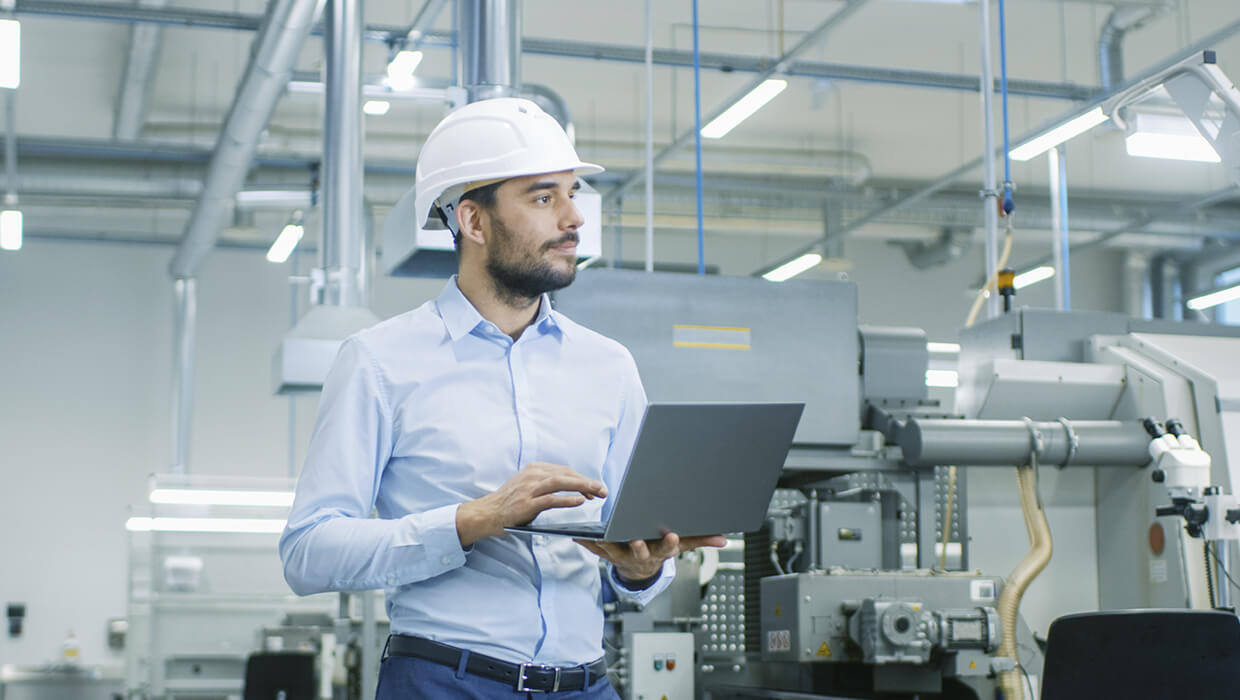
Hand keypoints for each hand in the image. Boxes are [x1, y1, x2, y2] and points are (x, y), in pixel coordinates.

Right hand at [456, 462, 606, 546]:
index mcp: (535, 469)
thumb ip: (547, 484)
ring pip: (560, 483)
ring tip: (596, 493)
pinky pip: (550, 500)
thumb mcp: (528, 486)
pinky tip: (580, 501)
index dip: (582, 478)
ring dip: (582, 487)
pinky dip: (567, 499)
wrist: (487, 513)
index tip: (595, 487)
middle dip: (587, 482)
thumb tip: (574, 487)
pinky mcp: (527, 504)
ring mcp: (529, 489)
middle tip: (603, 490)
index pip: (565, 471)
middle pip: (566, 474)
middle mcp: (533, 475)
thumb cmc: (510, 502)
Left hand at [575, 532, 727, 584]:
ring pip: (615, 550)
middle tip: (636, 540)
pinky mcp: (608, 554)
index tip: (672, 535)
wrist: (639, 570)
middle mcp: (641, 555)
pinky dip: (588, 543)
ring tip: (599, 535)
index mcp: (659, 551)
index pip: (668, 548)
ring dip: (607, 544)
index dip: (670, 543)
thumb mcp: (681, 545)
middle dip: (639, 546)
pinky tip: (578, 535)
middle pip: (641, 551)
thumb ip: (700, 541)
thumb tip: (724, 539)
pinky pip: (597, 550)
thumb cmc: (659, 549)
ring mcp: (623, 556)